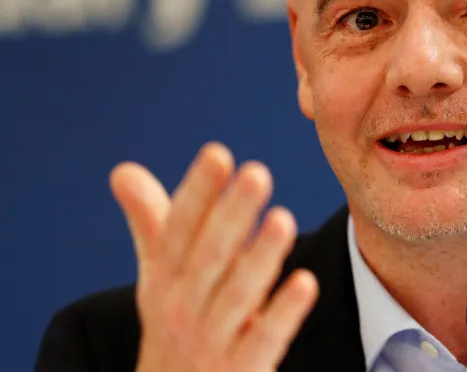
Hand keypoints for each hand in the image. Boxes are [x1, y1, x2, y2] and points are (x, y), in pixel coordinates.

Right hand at [110, 143, 318, 371]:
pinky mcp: (241, 370)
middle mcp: (182, 309)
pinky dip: (282, 314)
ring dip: (259, 258)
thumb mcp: (160, 280)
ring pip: (236, 296)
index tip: (218, 153)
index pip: (177, 231)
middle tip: (256, 172)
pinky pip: (263, 340)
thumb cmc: (177, 326)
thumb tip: (124, 170)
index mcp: (164, 281)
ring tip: (283, 219)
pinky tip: (306, 283)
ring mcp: (211, 343)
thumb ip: (153, 224)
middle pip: (208, 257)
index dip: (197, 194)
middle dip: (230, 215)